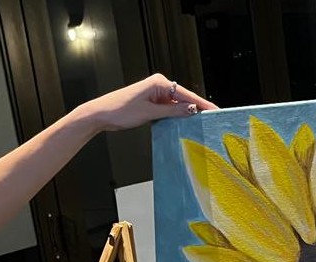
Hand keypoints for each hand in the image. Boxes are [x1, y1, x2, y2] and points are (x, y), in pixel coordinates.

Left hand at [79, 73, 218, 132]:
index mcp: (159, 83)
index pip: (187, 94)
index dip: (202, 104)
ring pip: (177, 105)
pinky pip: (169, 109)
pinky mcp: (152, 102)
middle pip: (184, 98)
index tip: (215, 111)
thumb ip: (173, 111)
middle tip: (212, 120)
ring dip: (186, 114)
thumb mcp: (150, 112)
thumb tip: (192, 109)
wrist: (100, 114)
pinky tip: (184, 123)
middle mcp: (159, 85)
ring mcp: (155, 94)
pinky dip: (176, 116)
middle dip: (197, 109)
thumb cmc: (120, 110)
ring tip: (201, 124)